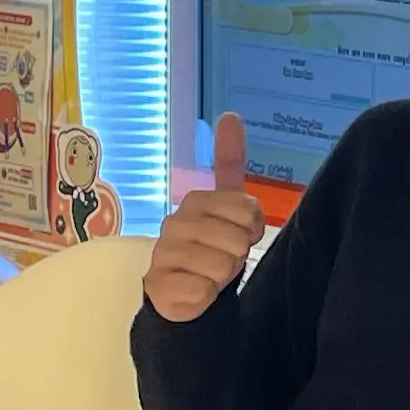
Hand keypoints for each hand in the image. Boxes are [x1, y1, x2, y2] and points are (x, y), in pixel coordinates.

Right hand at [146, 113, 265, 321]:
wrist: (186, 292)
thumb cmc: (211, 248)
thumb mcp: (229, 208)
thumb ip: (229, 164)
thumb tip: (230, 114)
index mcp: (196, 201)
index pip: (247, 210)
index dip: (253, 228)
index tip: (243, 233)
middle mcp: (175, 222)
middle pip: (237, 239)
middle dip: (238, 254)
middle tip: (224, 258)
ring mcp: (163, 252)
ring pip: (221, 266)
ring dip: (223, 277)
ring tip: (208, 275)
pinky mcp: (157, 283)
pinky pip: (201, 289)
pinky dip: (205, 296)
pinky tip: (195, 291)